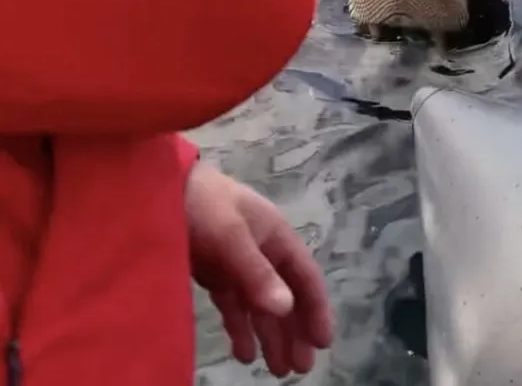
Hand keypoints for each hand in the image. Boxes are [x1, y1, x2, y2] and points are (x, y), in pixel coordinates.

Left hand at [185, 161, 333, 375]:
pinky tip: (244, 353)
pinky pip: (235, 306)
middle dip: (295, 331)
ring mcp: (239, 264)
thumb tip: (286, 308)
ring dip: (271, 335)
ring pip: (262, 306)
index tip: (323, 343)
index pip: (304, 277)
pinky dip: (241, 329)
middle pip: (286, 296)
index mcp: (276, 236)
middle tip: (301, 369)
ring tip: (278, 370)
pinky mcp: (216, 274)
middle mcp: (263, 251)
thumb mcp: (232, 237)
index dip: (316, 309)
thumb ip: (258, 273)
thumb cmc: (205, 206)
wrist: (162, 190)